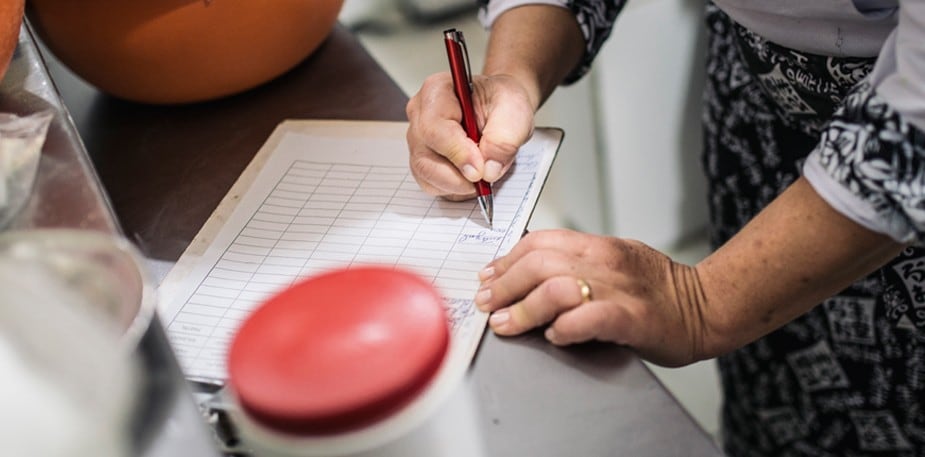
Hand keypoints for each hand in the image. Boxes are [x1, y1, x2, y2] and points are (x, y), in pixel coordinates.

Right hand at [405, 72, 534, 199]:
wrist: (500, 107)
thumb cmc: (501, 101)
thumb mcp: (513, 109)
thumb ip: (503, 138)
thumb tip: (488, 170)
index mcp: (436, 90)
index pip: (434, 128)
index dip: (457, 153)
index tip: (480, 169)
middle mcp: (420, 115)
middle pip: (424, 157)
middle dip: (458, 176)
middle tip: (486, 178)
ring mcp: (418, 140)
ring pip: (426, 175)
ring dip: (458, 185)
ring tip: (483, 174)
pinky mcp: (423, 160)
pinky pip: (431, 184)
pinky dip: (455, 189)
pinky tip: (472, 178)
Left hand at [475, 229, 712, 366]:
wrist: (707, 306)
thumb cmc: (659, 290)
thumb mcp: (614, 262)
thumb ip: (576, 263)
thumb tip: (528, 274)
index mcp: (598, 246)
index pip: (539, 241)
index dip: (506, 260)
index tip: (488, 278)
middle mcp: (605, 262)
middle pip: (538, 262)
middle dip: (504, 285)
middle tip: (487, 304)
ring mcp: (618, 289)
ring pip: (555, 287)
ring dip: (523, 308)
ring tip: (506, 324)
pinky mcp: (632, 318)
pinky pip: (588, 317)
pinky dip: (564, 327)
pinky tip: (553, 336)